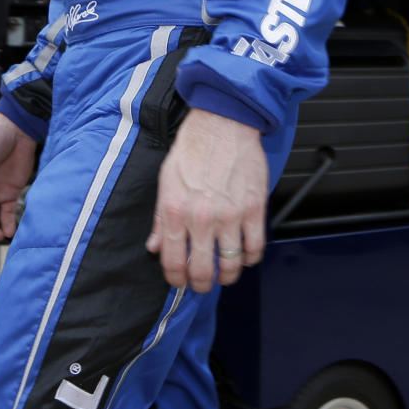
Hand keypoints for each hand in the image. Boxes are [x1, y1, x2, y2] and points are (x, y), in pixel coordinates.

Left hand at [146, 107, 267, 292]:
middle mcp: (202, 218)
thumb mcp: (166, 181)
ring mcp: (230, 215)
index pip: (173, 263)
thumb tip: (154, 247)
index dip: (176, 279)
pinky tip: (243, 254)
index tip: (180, 281)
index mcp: (175, 211)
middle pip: (203, 272)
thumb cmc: (192, 148)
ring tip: (224, 272)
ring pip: (230, 266)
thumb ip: (160, 219)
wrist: (222, 124)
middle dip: (201, 284)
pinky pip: (254, 249)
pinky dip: (249, 258)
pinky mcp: (254, 209)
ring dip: (226, 276)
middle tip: (203, 283)